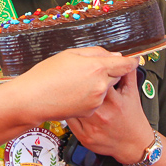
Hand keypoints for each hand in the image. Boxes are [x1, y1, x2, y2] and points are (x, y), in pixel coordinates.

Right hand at [9, 47, 136, 122]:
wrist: (32, 100)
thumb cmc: (46, 76)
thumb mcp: (70, 55)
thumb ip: (95, 53)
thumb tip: (112, 56)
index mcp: (97, 68)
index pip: (125, 64)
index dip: (130, 60)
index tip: (133, 59)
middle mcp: (100, 86)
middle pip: (115, 75)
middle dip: (108, 71)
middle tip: (91, 68)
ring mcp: (96, 101)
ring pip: (106, 88)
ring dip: (99, 84)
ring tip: (78, 81)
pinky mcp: (89, 112)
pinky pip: (96, 100)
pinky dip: (91, 95)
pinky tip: (74, 92)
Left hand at [65, 68, 154, 163]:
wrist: (133, 144)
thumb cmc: (133, 119)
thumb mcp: (133, 94)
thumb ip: (128, 75)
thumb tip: (128, 59)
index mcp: (114, 102)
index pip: (98, 81)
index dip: (91, 73)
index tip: (87, 69)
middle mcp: (102, 115)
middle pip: (82, 93)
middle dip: (78, 84)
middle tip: (74, 79)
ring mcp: (91, 127)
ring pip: (73, 106)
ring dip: (69, 97)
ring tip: (68, 90)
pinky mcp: (84, 136)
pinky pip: (69, 120)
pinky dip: (68, 111)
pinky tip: (69, 106)